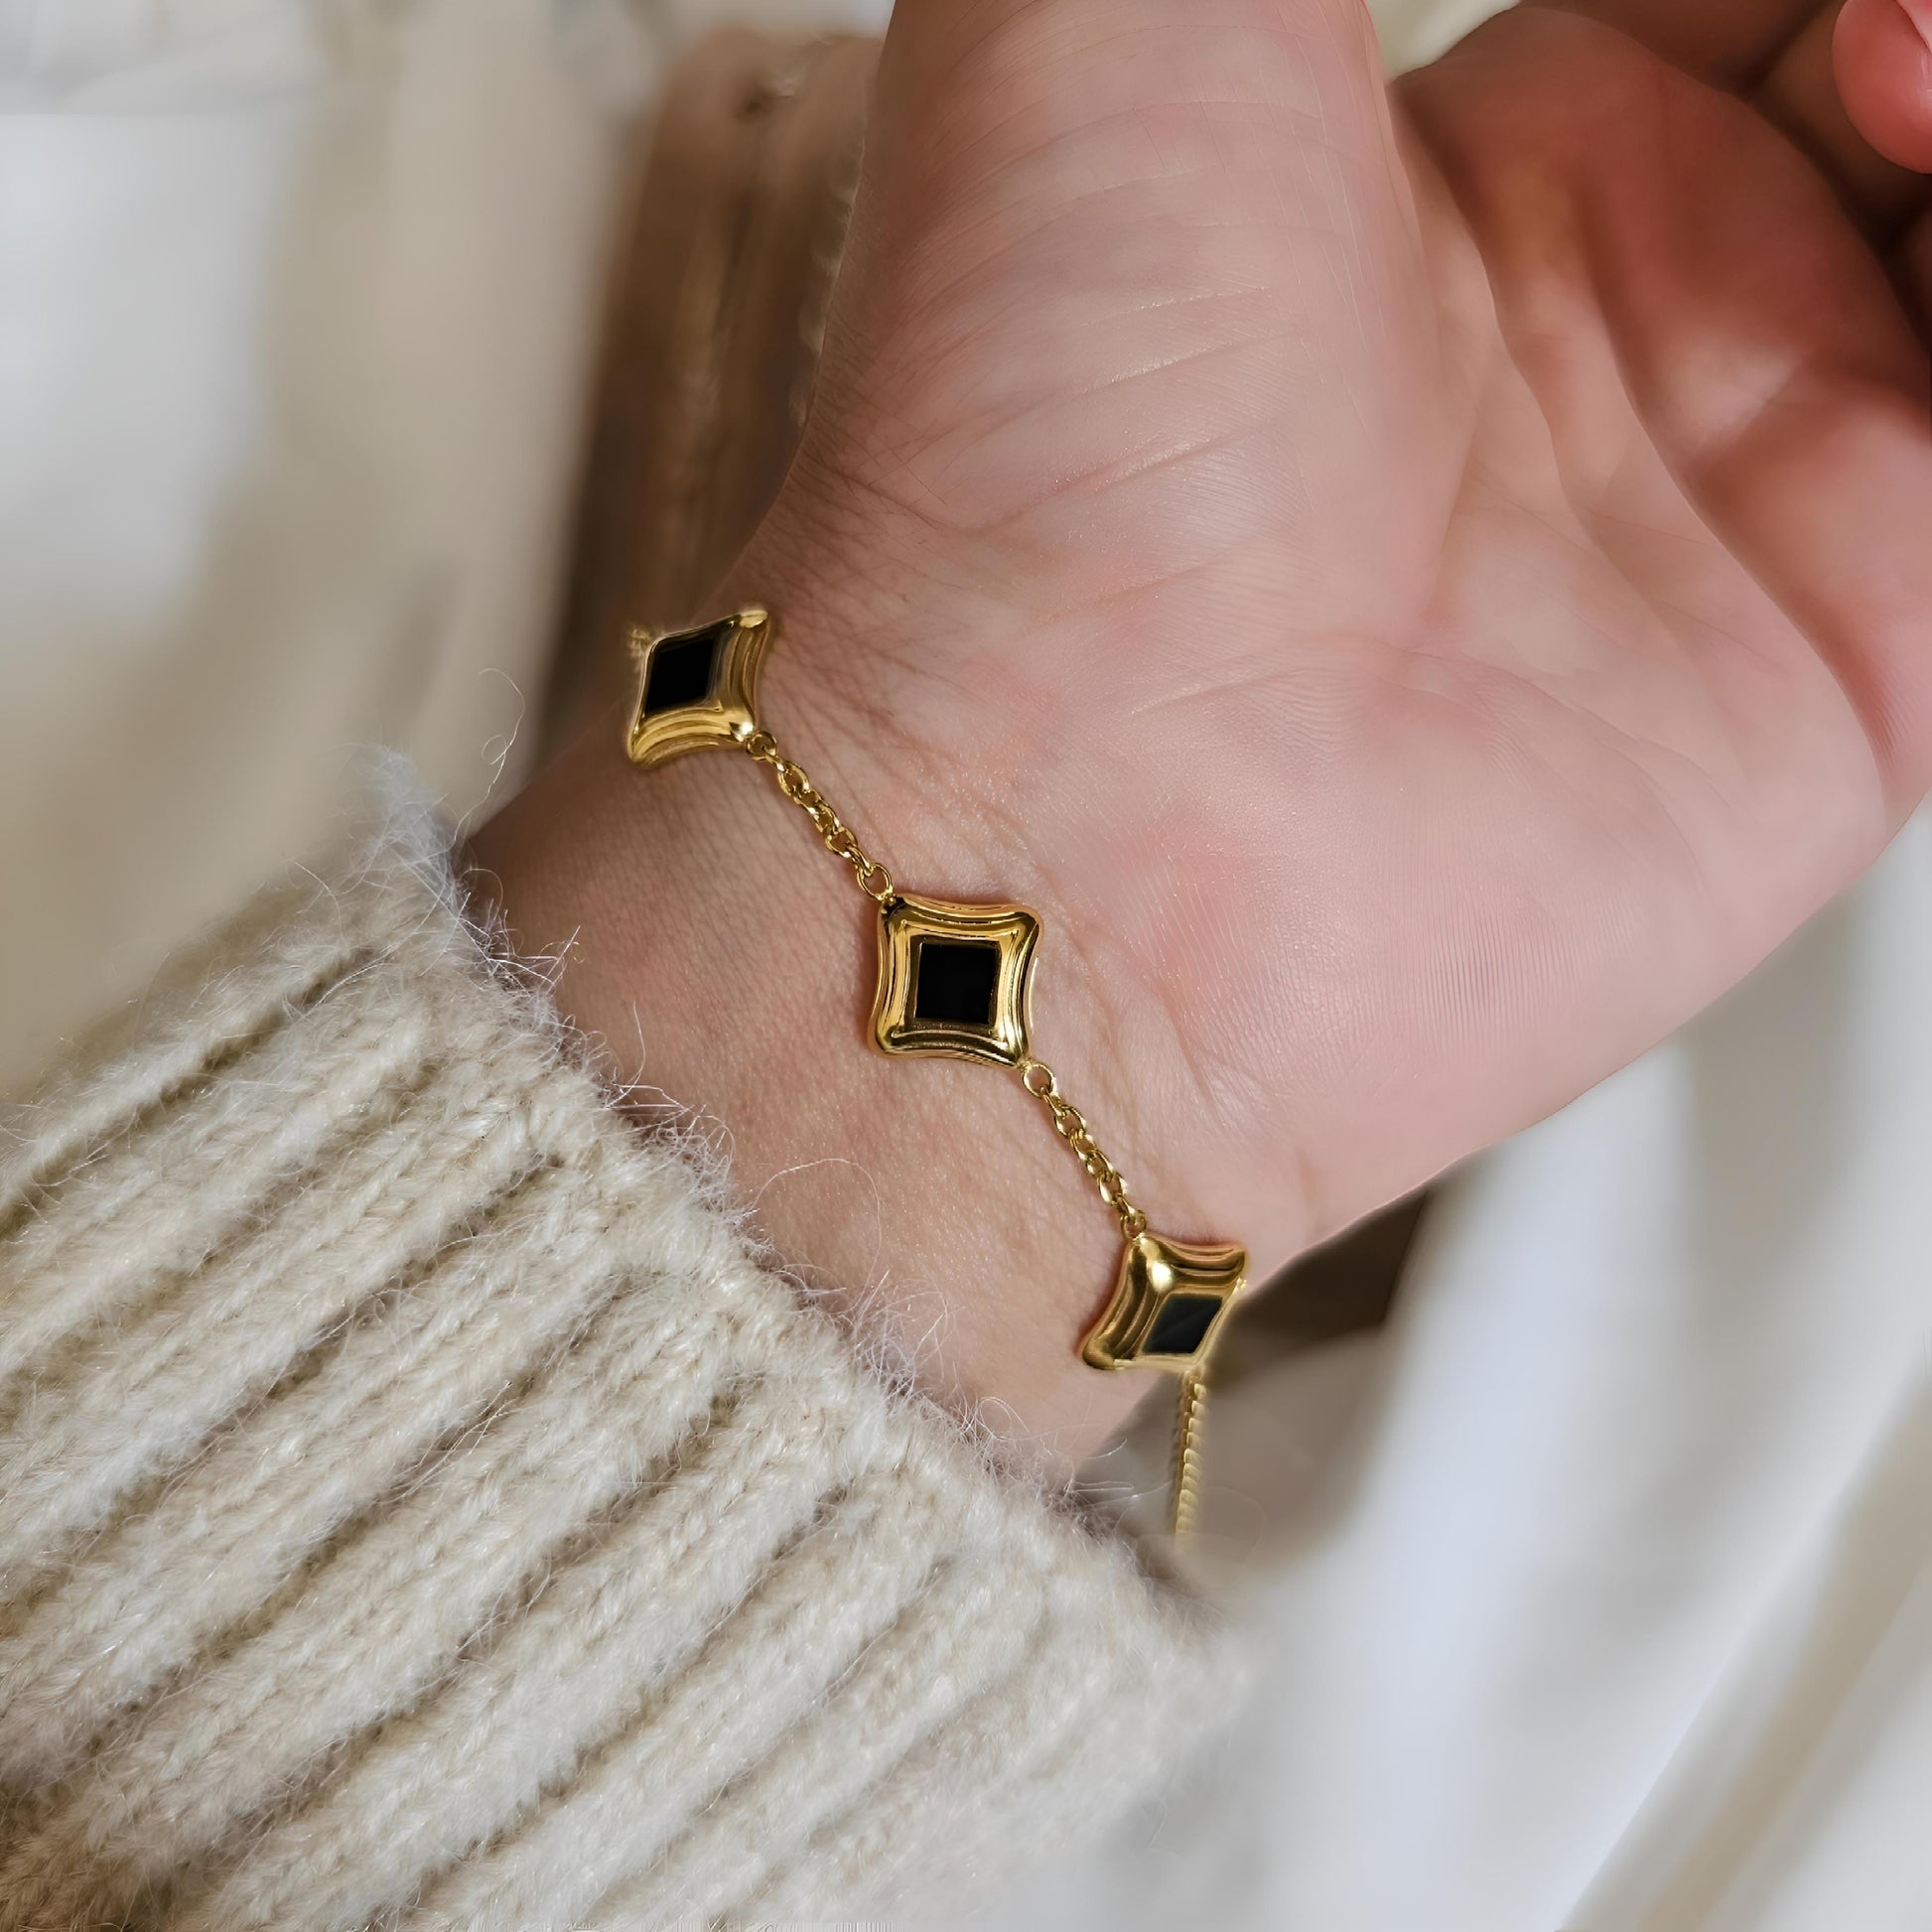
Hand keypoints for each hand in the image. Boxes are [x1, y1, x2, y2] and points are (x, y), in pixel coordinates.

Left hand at [480, 0, 1931, 1457]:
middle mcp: (1616, 326)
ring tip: (1898, 76)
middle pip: (1886, 89)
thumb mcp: (1108, 10)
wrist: (1077, 797)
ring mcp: (1744, 493)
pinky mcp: (1859, 666)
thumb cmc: (1032, 411)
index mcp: (1463, 157)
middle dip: (1907, 19)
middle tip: (1870, 31)